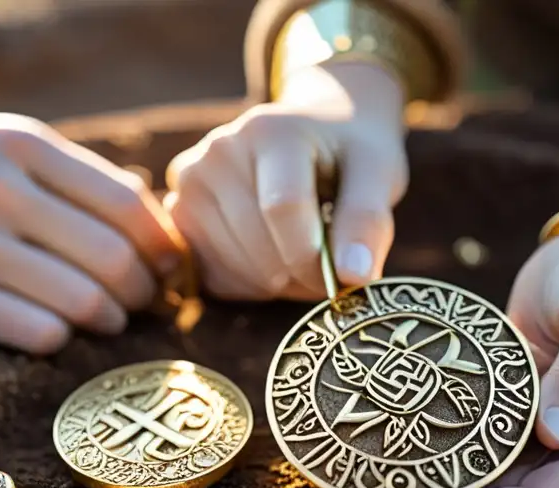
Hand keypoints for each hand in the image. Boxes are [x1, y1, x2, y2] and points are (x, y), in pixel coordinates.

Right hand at [0, 113, 178, 353]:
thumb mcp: (16, 156)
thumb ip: (87, 180)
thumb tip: (162, 220)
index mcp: (22, 146)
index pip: (125, 204)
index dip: (163, 245)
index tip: (171, 267)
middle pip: (112, 258)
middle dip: (144, 290)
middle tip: (144, 300)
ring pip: (83, 301)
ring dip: (111, 319)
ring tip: (110, 318)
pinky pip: (40, 333)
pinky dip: (64, 339)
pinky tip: (62, 330)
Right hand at [165, 61, 407, 299]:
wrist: (316, 130)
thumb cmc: (349, 153)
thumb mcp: (378, 173)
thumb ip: (368, 220)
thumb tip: (355, 275)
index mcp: (267, 130)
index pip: (282, 209)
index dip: (316, 257)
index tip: (346, 274)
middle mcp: (217, 152)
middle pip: (259, 249)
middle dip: (303, 274)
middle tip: (331, 263)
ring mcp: (190, 185)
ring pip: (238, 270)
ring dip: (281, 283)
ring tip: (306, 253)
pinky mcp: (180, 218)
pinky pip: (218, 280)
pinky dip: (254, 286)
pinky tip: (277, 257)